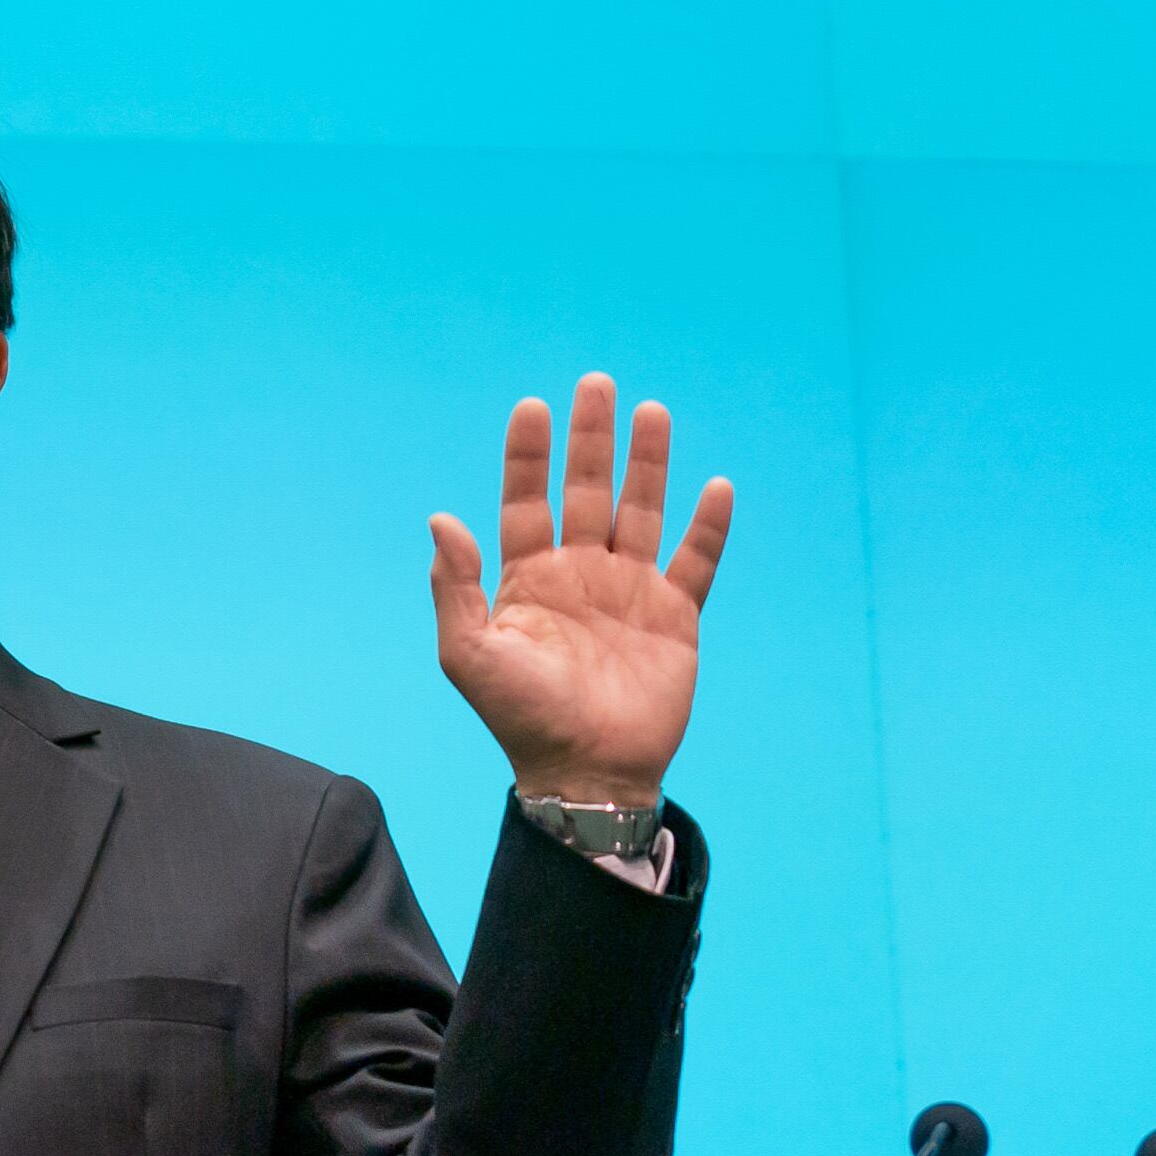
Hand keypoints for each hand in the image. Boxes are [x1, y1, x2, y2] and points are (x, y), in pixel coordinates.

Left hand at [426, 375, 732, 805]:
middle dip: (591, 439)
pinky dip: (708, 527)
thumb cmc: (520, 717)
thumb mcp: (469, 654)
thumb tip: (441, 518)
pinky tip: (714, 486)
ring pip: (641, 512)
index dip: (529, 455)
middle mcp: (578, 574)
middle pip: (587, 491)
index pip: (526, 500)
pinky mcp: (675, 616)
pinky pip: (695, 562)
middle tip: (596, 383)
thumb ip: (456, 586)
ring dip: (648, 463)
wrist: (586, 772)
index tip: (533, 406)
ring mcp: (629, 591)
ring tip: (652, 411)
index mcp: (527, 577)